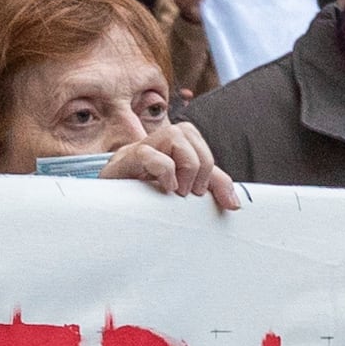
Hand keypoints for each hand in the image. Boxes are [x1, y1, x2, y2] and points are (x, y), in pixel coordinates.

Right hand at [104, 125, 240, 211]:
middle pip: (189, 133)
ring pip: (175, 135)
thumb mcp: (182, 192)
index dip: (212, 171)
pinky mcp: (123, 162)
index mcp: (170, 147)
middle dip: (199, 167)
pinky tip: (164, 190)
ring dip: (185, 167)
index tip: (201, 196)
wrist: (109, 212)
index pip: (200, 143)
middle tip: (188, 193)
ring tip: (176, 191)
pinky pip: (150, 154)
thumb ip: (209, 189)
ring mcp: (138, 149)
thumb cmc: (146, 201)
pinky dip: (165, 172)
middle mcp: (154, 142)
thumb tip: (236, 204)